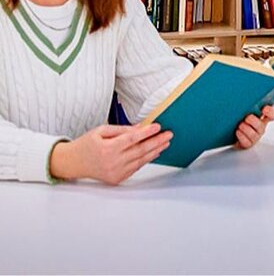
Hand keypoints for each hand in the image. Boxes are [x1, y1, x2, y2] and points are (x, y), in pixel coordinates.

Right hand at [49, 123, 172, 184]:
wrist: (73, 163)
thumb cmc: (86, 144)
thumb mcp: (101, 131)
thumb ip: (122, 130)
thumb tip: (140, 128)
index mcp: (106, 148)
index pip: (131, 139)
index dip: (146, 133)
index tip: (158, 126)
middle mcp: (112, 162)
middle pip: (140, 150)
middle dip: (156, 141)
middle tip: (169, 134)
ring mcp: (115, 172)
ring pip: (140, 160)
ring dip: (155, 151)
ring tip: (165, 143)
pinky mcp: (117, 179)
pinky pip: (135, 168)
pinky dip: (146, 159)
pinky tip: (154, 152)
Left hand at [235, 105, 273, 149]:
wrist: (232, 132)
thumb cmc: (240, 118)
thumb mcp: (245, 109)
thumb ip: (248, 104)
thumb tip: (243, 93)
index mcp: (262, 117)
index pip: (272, 114)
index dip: (270, 112)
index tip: (264, 109)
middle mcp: (260, 127)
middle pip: (261, 125)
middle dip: (253, 121)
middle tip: (247, 117)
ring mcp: (255, 136)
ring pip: (254, 134)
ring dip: (245, 129)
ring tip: (240, 125)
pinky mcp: (248, 144)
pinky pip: (247, 142)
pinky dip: (241, 136)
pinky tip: (238, 132)